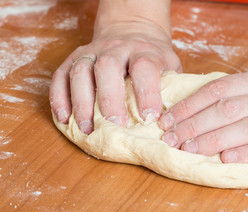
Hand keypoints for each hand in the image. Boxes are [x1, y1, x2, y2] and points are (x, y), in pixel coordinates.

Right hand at [50, 21, 181, 133]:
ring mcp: (93, 52)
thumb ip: (171, 88)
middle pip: (108, 67)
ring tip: (86, 129)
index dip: (147, 92)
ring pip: (81, 71)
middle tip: (115, 126)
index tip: (149, 117)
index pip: (144, 67)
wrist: (132, 33)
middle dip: (110, 98)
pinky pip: (61, 75)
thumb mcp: (170, 67)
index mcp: (144, 51)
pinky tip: (64, 118)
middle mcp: (116, 48)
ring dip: (81, 102)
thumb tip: (174, 120)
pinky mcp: (74, 58)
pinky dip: (59, 97)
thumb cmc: (153, 59)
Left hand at [159, 68, 247, 169]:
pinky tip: (225, 159)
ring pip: (243, 128)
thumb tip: (207, 106)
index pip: (217, 90)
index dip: (189, 105)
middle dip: (192, 125)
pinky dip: (245, 153)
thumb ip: (246, 92)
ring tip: (188, 150)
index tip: (168, 119)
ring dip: (211, 141)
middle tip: (170, 139)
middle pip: (224, 110)